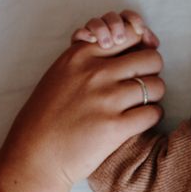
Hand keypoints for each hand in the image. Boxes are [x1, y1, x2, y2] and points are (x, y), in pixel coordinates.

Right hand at [0, 10, 165, 191]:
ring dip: (154, 96)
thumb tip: (122, 45)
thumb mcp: (61, 74)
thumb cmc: (46, 116)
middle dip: (152, 72)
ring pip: (156, 86)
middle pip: (151, 59)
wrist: (34, 156)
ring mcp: (106, 99)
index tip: (140, 59)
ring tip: (142, 105)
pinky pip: (153, 113)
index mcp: (81, 55)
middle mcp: (95, 73)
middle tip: (144, 85)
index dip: (142, 45)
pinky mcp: (115, 127)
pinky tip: (140, 121)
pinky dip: (152, 117)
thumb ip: (89, 58)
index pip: (130, 34)